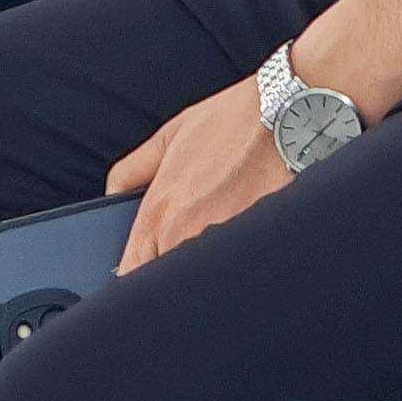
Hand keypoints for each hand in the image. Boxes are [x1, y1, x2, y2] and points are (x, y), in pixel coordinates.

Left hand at [107, 70, 295, 274]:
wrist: (289, 118)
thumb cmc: (233, 122)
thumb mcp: (168, 136)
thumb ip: (131, 171)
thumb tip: (112, 195)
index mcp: (160, 213)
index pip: (130, 274)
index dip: (134, 280)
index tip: (144, 275)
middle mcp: (187, 236)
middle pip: (169, 282)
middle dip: (175, 272)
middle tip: (192, 247)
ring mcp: (224, 248)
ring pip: (205, 281)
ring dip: (209, 270)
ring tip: (226, 237)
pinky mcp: (258, 250)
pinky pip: (240, 273)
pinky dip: (240, 266)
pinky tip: (251, 244)